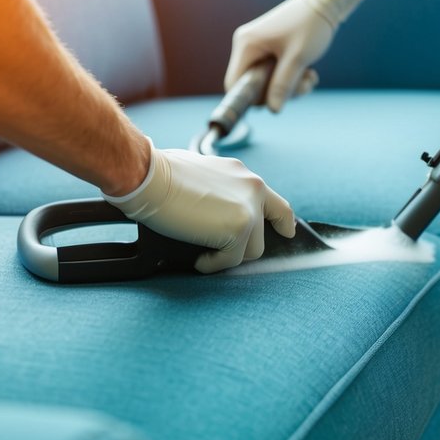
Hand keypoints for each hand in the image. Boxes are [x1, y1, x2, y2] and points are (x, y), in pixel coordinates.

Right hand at [103, 143, 296, 272]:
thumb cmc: (164, 175)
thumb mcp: (203, 176)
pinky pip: (230, 260)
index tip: (288, 232)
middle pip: (261, 235)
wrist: (151, 177)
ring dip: (225, 255)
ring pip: (249, 251)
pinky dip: (212, 264)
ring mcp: (250, 209)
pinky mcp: (240, 228)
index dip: (283, 222)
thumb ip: (221, 192)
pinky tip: (197, 257)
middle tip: (216, 247)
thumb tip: (216, 210)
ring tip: (200, 248)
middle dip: (240, 245)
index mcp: (244, 177)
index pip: (277, 203)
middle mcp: (254, 189)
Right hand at [225, 0, 364, 111]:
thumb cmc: (311, 26)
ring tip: (310, 77)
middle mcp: (246, 45)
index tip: (276, 100)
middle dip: (279, 91)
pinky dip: (291, 77)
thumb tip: (273, 110)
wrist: (325, 3)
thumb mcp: (298, 58)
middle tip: (303, 85)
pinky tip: (309, 72)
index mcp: (246, 44)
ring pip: (266, 82)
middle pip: (252, 85)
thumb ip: (283, 85)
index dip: (252, 98)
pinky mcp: (268, 49)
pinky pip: (274, 73)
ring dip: (290, 86)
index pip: (234, 83)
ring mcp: (257, 47)